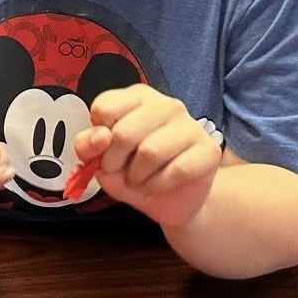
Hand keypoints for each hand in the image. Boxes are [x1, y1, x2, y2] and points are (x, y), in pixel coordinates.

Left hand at [75, 86, 221, 229]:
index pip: (104, 108)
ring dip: (137, 177)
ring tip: (141, 179)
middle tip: (122, 171)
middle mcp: (166, 104)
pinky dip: (159, 185)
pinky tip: (160, 185)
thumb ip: (88, 145)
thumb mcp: (101, 160)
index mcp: (137, 97)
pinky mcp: (208, 150)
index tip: (105, 151)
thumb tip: (100, 137)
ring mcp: (191, 125)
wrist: (172, 200)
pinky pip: (176, 171)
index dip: (97, 138)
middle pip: (124, 133)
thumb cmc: (135, 172)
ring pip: (150, 153)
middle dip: (115, 163)